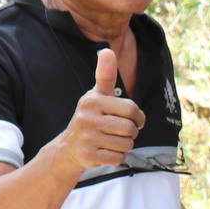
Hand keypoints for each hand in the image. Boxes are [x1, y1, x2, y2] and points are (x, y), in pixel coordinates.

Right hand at [54, 50, 144, 174]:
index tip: (135, 120)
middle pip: (130, 129)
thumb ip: (106, 75)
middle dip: (131, 133)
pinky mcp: (88, 155)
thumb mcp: (98, 95)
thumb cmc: (92, 116)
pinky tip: (105, 151)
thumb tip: (106, 50)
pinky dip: (117, 157)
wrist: (71, 146)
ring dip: (124, 145)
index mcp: (92, 101)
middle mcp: (86, 118)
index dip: (139, 118)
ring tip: (111, 140)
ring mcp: (86, 138)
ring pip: (126, 145)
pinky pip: (118, 158)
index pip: (131, 110)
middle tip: (119, 131)